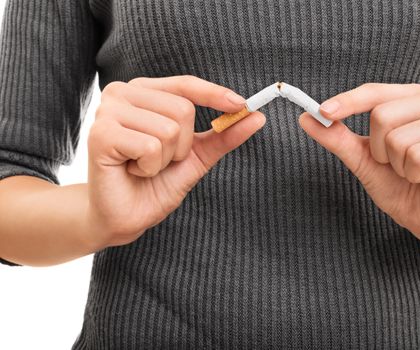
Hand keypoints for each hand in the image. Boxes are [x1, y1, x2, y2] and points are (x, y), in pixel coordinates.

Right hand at [88, 75, 264, 246]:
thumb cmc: (155, 183)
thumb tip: (257, 116)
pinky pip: (150, 146)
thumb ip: (222, 135)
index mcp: (143, 92)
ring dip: (165, 159)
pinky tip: (131, 170)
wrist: (125, 216)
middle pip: (183, 109)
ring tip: (143, 166)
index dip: (214, 94)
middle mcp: (121, 93)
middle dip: (182, 146)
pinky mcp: (100, 134)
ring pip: (169, 129)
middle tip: (158, 160)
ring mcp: (107, 112)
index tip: (241, 105)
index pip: (186, 84)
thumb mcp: (196, 156)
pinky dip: (149, 167)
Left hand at [299, 83, 419, 249]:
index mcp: (413, 98)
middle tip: (398, 164)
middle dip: (379, 151)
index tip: (322, 112)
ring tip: (415, 171)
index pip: (374, 92)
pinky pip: (417, 156)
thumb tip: (306, 117)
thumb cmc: (400, 183)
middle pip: (382, 116)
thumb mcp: (363, 159)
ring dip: (398, 166)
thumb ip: (338, 138)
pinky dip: (415, 174)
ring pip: (398, 139)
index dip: (347, 102)